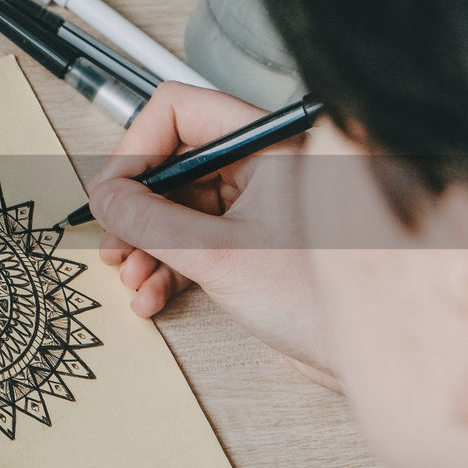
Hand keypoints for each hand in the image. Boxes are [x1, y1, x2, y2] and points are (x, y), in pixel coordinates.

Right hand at [89, 82, 336, 386]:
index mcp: (266, 145)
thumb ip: (151, 223)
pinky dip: (166, 263)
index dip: (137, 147)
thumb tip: (107, 198)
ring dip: (145, 242)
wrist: (360, 358)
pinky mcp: (249, 239)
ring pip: (176, 205)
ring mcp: (254, 203)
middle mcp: (260, 165)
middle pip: (172, 161)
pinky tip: (153, 293)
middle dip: (135, 206)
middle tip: (114, 237)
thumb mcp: (217, 257)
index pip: (180, 110)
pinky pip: (191, 237)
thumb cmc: (320, 301)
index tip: (114, 189)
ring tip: (132, 275)